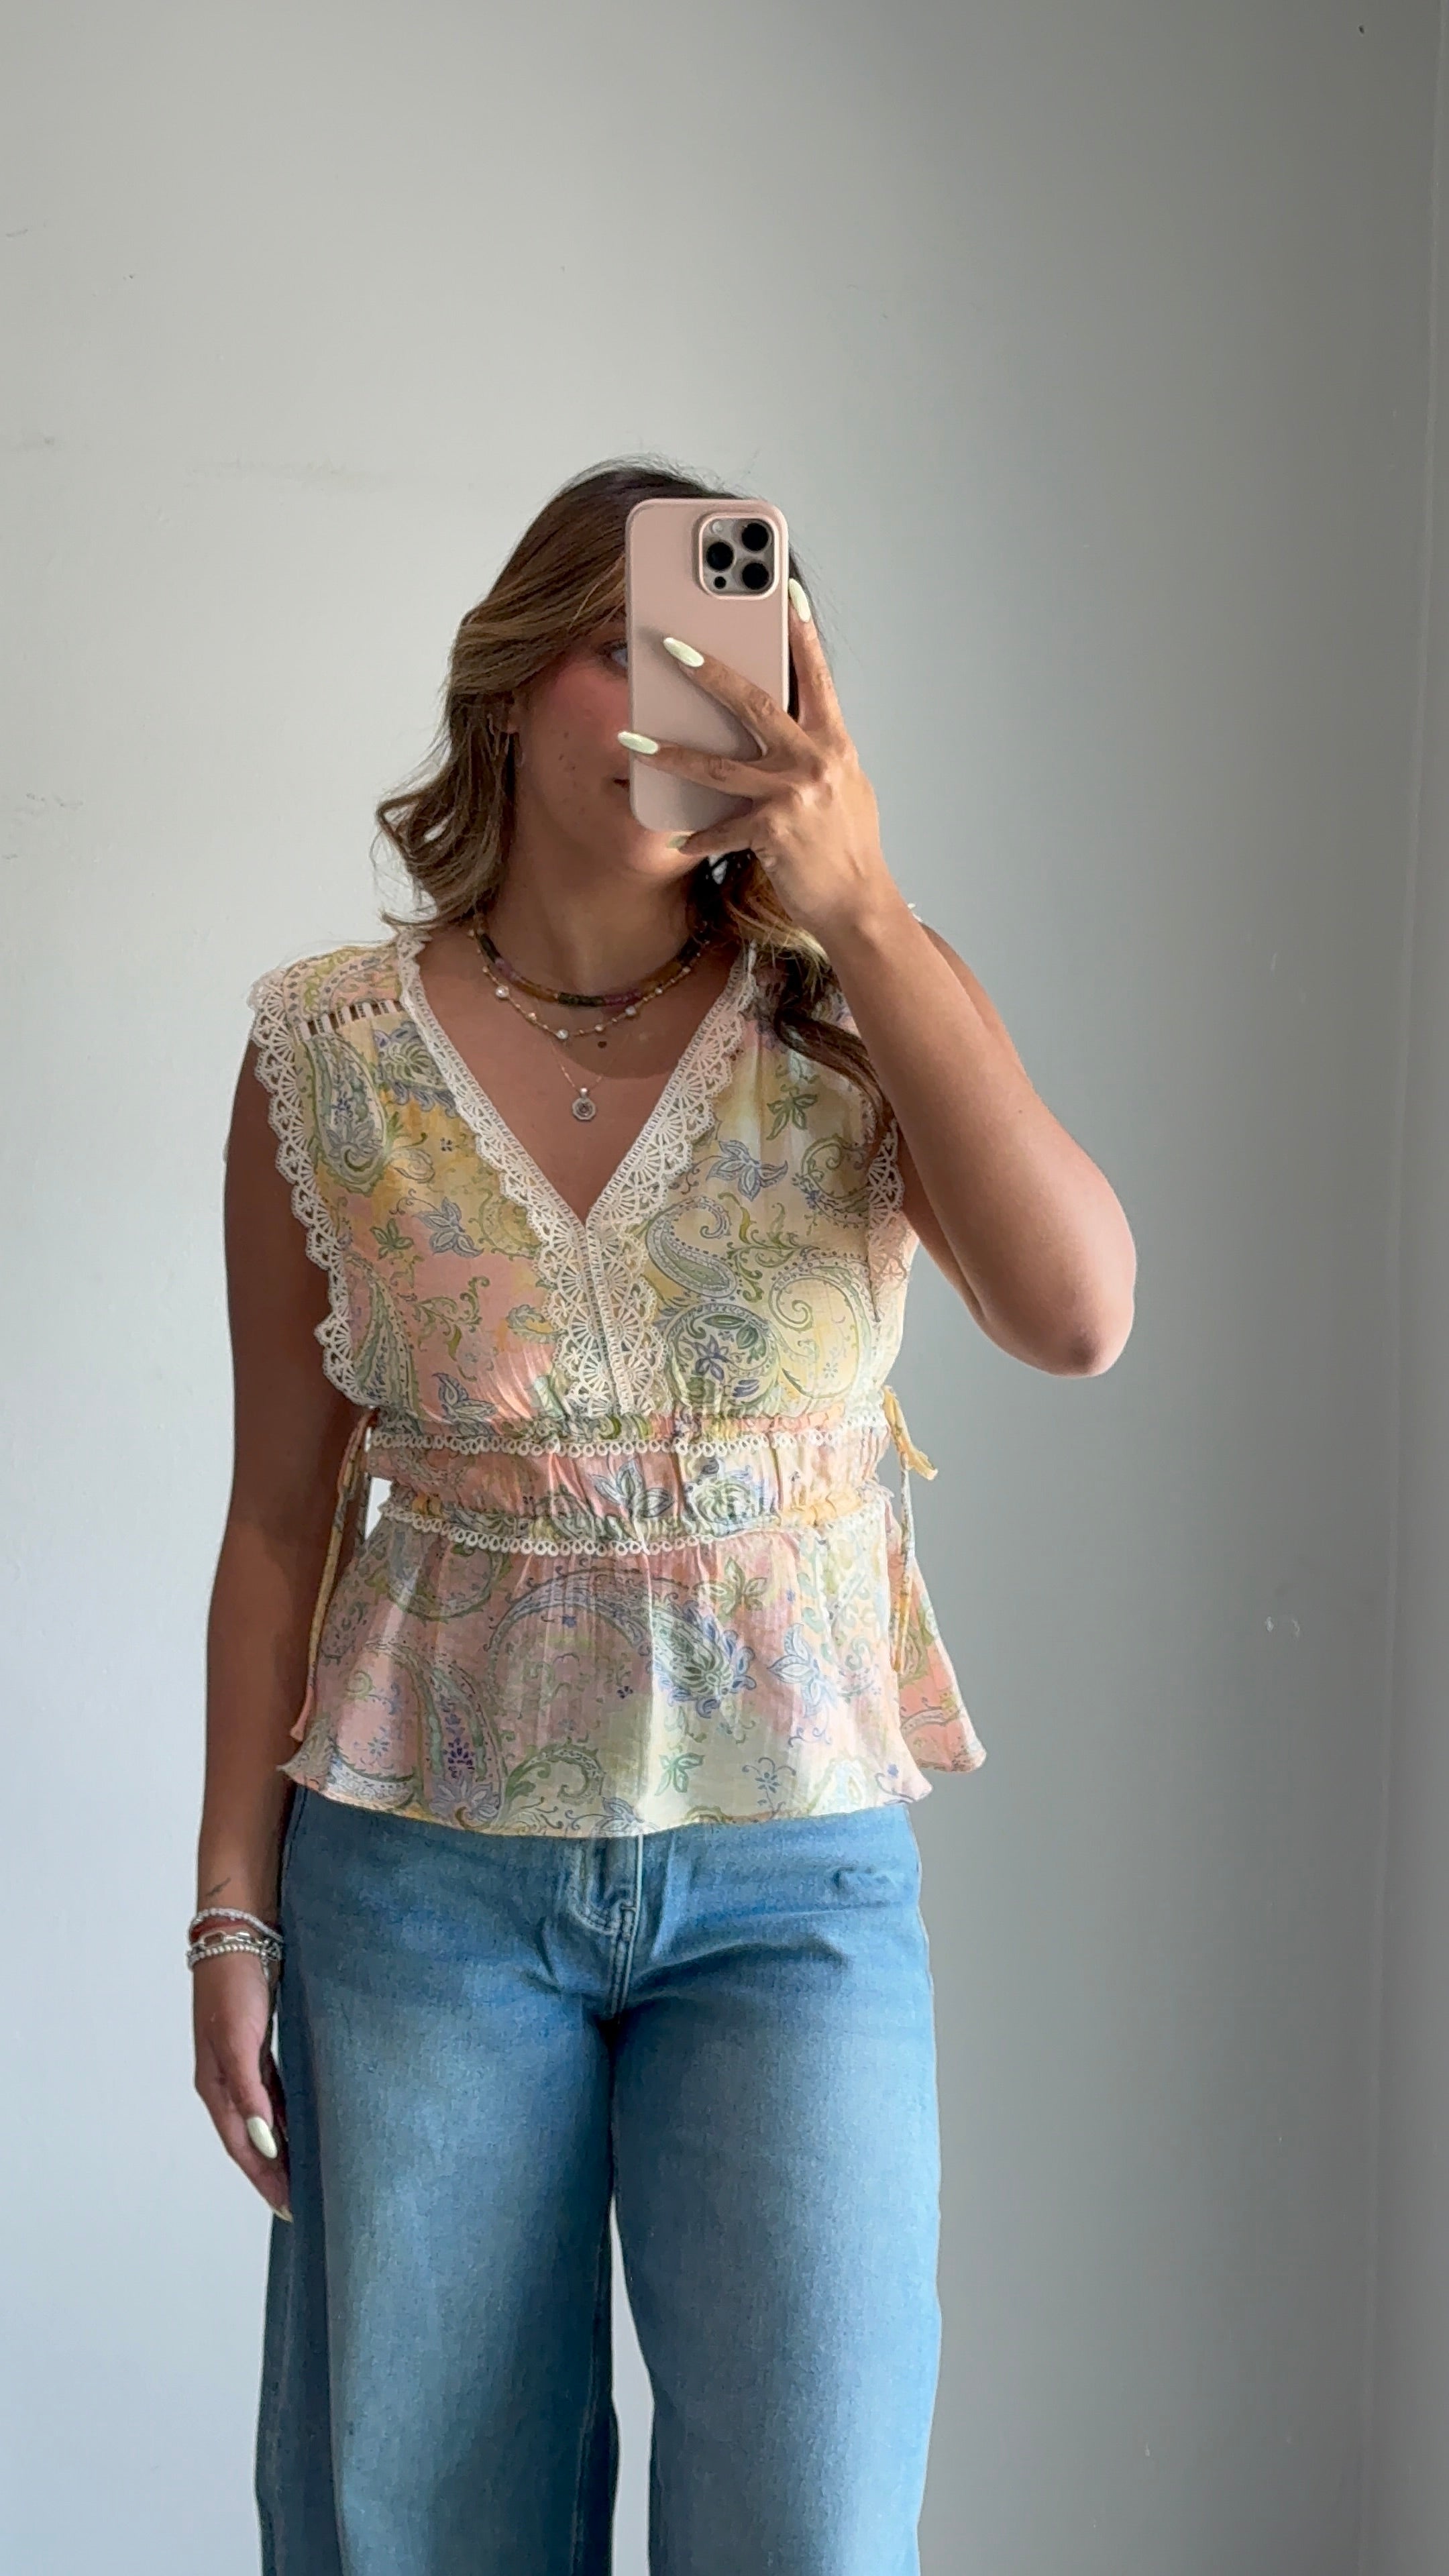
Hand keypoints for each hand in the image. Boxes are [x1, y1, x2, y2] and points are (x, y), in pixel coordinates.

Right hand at [193, 1952, 291, 2220]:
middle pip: (252, 2139)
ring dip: (283, 2146)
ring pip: (266, 2118)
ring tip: (308, 2173)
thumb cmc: (234, 1985)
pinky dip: (289, 2115)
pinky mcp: (259, 2047)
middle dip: (274, 2172)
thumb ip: (249, 2093)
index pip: (242, 2147)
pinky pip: (276, 2094)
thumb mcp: (239, 2041)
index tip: (289, 2209)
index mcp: (216, 2086)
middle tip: (303, 2202)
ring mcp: (243, 2064)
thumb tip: (262, 2141)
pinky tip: (306, 2125)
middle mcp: (227, 2081)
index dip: (264, 2179)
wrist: (238, 1935)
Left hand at [620, 582, 902, 946]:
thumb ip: (816, 749)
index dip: (801, 632)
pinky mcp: (773, 833)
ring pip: (717, 765)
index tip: (785, 590)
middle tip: (671, 644)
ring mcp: (793, 796)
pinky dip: (696, 836)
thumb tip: (789, 721)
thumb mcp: (845, 785)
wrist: (861, 904)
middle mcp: (815, 762)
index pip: (815, 677)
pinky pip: (721, 829)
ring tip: (630, 737)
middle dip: (709, 671)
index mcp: (834, 743)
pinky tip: (673, 838)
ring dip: (668, 750)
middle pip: (754, 704)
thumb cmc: (849, 845)